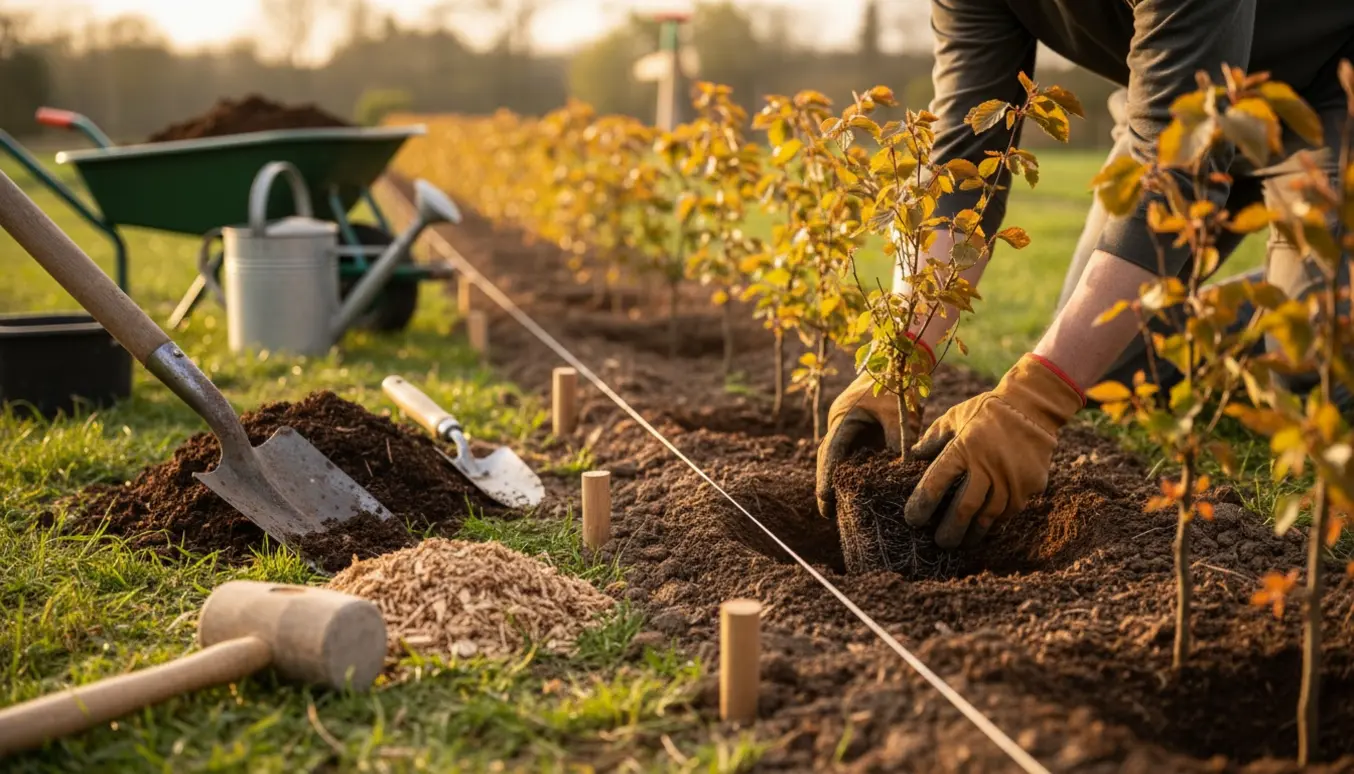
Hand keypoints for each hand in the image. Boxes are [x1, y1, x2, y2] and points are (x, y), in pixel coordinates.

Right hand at [816, 370, 924, 519]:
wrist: (902, 359)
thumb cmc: (899, 383)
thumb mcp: (898, 415)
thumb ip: (897, 443)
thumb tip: (901, 474)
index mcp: (843, 417)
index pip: (831, 452)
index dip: (826, 477)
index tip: (824, 500)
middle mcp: (842, 424)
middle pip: (829, 458)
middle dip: (827, 484)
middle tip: (827, 512)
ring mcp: (851, 427)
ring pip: (841, 458)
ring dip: (839, 480)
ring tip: (838, 509)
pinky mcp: (863, 430)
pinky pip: (856, 454)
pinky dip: (856, 472)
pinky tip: (860, 491)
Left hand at [903, 354, 1083, 548]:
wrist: (1033, 407)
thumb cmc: (987, 411)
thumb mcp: (955, 417)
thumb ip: (933, 439)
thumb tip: (912, 458)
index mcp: (963, 448)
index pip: (936, 483)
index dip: (922, 504)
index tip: (913, 519)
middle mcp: (987, 466)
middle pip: (964, 509)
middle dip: (950, 530)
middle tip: (940, 542)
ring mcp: (1012, 478)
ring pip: (989, 516)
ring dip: (974, 531)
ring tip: (963, 541)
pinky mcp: (1031, 484)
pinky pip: (1010, 510)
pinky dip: (996, 521)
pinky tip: (986, 526)